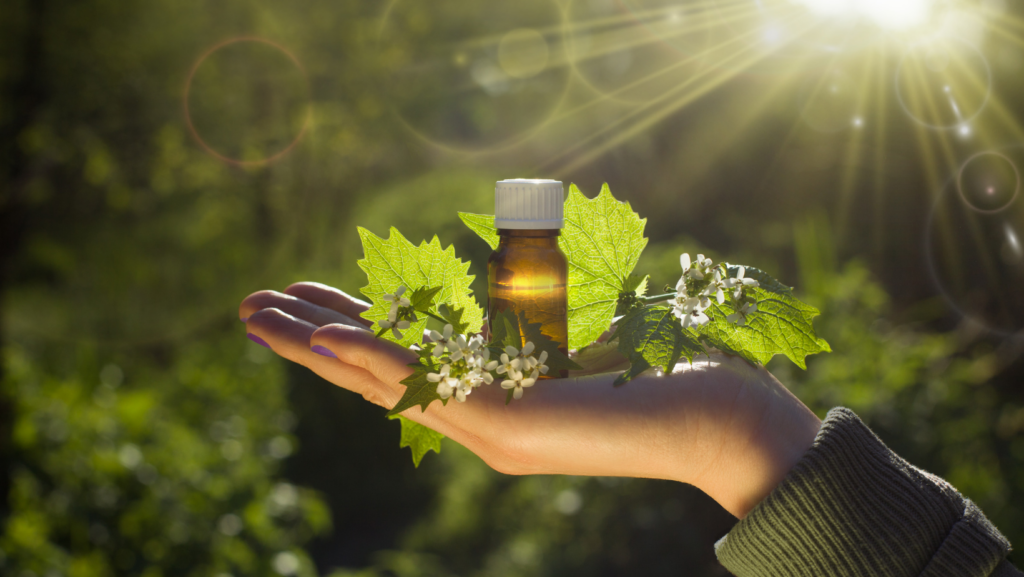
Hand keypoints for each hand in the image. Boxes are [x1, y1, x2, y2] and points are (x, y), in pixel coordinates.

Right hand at [240, 282, 820, 517]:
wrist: (714, 414)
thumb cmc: (652, 370)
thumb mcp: (574, 333)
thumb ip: (525, 323)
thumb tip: (498, 292)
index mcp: (486, 394)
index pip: (399, 358)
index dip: (345, 325)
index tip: (300, 295)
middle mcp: (476, 418)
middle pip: (374, 373)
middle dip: (308, 339)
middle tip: (246, 308)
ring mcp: (488, 427)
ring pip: (384, 381)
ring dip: (318, 345)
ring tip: (259, 316)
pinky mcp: (511, 426)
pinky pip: (428, 387)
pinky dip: (373, 356)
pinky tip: (326, 336)